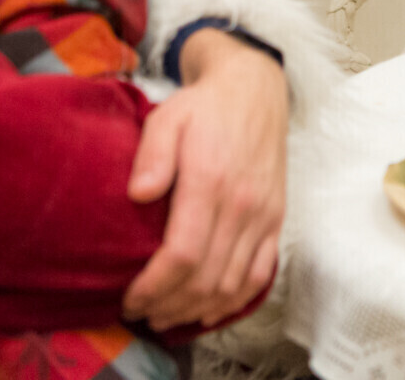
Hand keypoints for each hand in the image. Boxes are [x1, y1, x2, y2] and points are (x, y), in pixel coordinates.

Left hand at [122, 31, 289, 330]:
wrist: (254, 89)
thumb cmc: (204, 107)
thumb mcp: (167, 117)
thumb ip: (153, 154)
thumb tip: (139, 193)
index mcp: (211, 181)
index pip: (183, 255)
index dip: (154, 286)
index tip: (129, 299)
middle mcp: (243, 204)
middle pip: (206, 279)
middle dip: (169, 305)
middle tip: (140, 313)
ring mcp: (264, 215)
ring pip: (232, 284)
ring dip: (196, 309)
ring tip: (165, 315)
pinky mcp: (276, 219)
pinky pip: (260, 275)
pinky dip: (235, 301)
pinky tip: (208, 310)